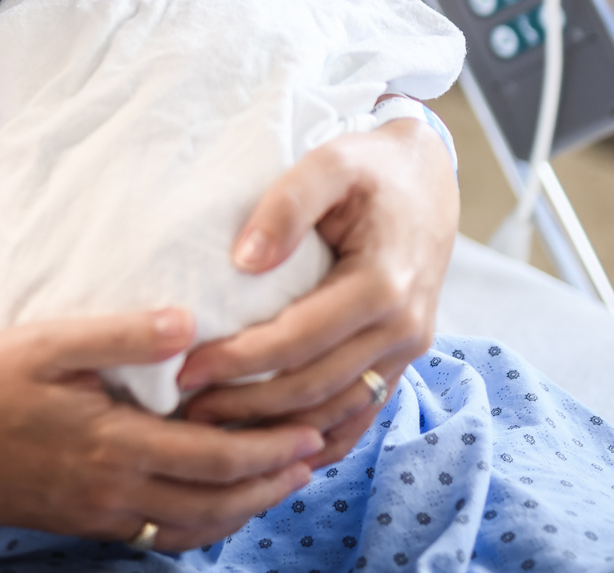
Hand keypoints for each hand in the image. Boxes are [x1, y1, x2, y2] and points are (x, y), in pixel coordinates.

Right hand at [0, 307, 323, 552]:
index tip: (311, 432)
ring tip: (279, 482)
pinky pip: (157, 535)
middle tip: (314, 459)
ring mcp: (98, 515)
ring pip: (191, 528)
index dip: (269, 449)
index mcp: (113, 444)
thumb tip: (190, 323)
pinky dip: (199, 524)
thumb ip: (122, 334)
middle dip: (272, 483)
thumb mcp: (48, 342)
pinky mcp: (81, 522)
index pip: (214, 458)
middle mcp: (113, 491)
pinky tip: (212, 504)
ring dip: (243, 509)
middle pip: (216, 503)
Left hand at [173, 119, 457, 460]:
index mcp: (383, 284)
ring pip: (337, 409)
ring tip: (216, 431)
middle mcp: (403, 328)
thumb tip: (244, 261)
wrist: (428, 181)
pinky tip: (275, 448)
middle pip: (315, 386)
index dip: (239, 360)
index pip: (298, 339)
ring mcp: (407, 350)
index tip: (185, 369)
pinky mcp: (402, 359)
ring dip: (277, 429)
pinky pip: (362, 412)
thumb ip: (286, 204)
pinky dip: (321, 437)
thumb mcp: (329, 163)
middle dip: (247, 404)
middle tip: (187, 409)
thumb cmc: (371, 168)